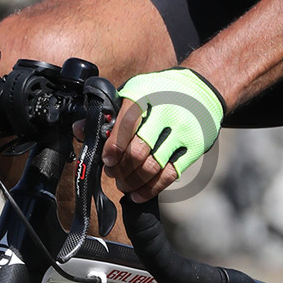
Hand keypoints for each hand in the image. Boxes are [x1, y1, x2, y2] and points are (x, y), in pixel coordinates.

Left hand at [103, 69, 225, 201]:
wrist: (202, 89)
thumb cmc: (161, 93)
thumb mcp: (135, 93)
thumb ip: (109, 113)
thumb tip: (80, 130)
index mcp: (145, 95)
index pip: (125, 126)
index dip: (113, 148)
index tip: (107, 161)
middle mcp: (165, 111)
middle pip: (137, 151)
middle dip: (120, 169)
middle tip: (113, 174)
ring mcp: (182, 130)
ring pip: (152, 167)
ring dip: (133, 181)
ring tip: (124, 184)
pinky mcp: (194, 146)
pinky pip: (169, 175)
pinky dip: (151, 189)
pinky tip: (139, 193)